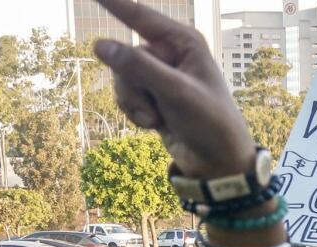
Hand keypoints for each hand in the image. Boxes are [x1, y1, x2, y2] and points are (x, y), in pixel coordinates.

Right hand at [91, 0, 254, 178]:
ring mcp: (159, 75)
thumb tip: (99, 45)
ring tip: (156, 119)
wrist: (216, 161)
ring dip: (133, 102)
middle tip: (153, 108)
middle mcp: (170, 53)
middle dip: (132, 86)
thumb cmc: (208, 122)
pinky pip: (126, 96)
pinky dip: (135, 112)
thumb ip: (138, 68)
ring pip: (121, 78)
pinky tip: (155, 125)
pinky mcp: (152, 95)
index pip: (140, 16)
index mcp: (183, 42)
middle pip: (124, 56)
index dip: (115, 3)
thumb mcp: (174, 92)